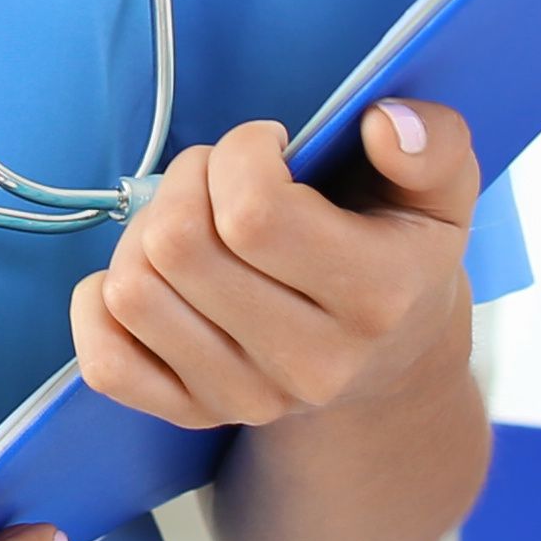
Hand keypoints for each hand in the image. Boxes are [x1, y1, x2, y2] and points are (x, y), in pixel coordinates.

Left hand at [65, 101, 481, 435]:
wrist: (392, 361)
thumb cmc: (399, 253)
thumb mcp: (440, 193)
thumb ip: (433, 143)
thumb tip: (382, 125)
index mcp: (376, 297)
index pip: (253, 211)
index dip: (239, 153)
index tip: (267, 145)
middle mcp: (312, 362)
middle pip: (178, 244)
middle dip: (188, 180)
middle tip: (221, 177)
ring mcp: (250, 398)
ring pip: (133, 291)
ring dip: (144, 233)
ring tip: (193, 222)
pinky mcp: (197, 415)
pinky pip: (106, 363)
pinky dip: (100, 306)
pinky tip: (153, 276)